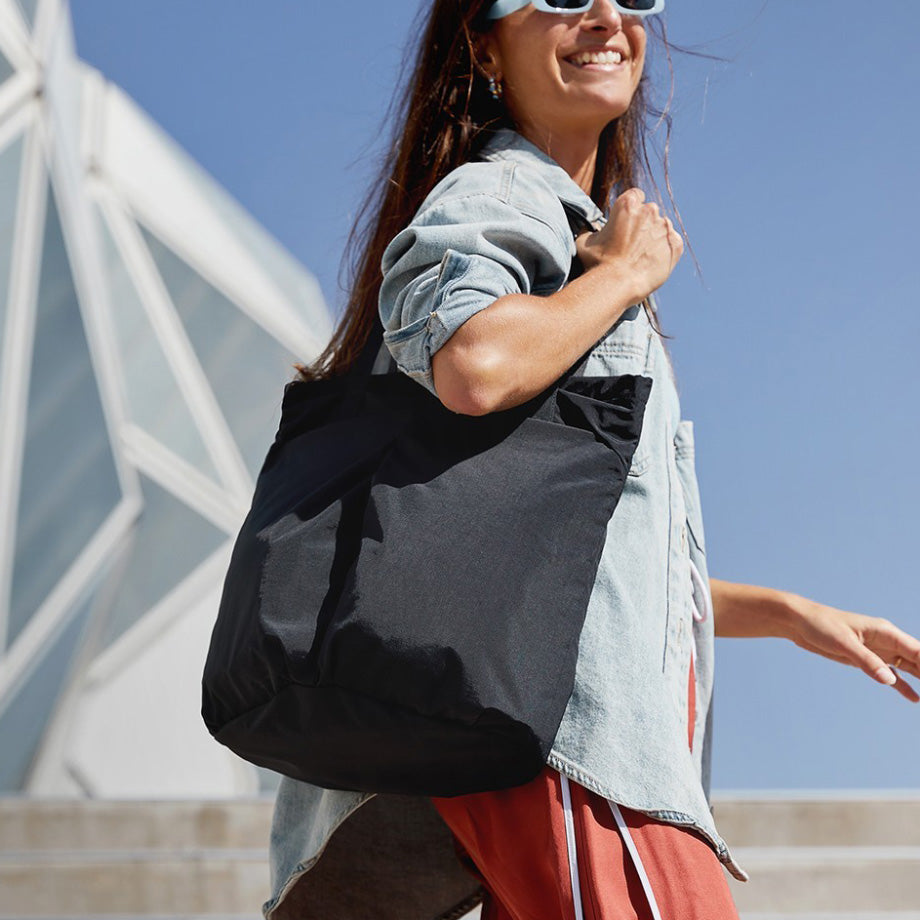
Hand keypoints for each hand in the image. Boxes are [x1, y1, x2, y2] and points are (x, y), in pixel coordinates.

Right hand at [574, 188, 682, 300]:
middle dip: (643, 224)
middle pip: (650, 212)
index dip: (631, 209)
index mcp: (628, 203)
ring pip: (662, 228)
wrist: (617, 284)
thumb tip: (595, 234)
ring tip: (641, 256)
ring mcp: (665, 227)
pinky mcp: (675, 245)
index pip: (635, 195)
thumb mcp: (584, 240)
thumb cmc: (597, 263)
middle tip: (632, 243)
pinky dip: (666, 250)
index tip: (626, 222)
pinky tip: (652, 262)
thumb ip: (594, 230)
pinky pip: (673, 243)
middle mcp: (649, 210)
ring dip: (654, 237)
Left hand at [783, 594, 919, 702]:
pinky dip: (903, 686)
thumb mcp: (843, 643)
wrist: (799, 622)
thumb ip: (867, 661)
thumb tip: (889, 680)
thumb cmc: (821, 625)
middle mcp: (887, 641)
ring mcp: (878, 650)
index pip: (918, 651)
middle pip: (918, 660)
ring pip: (908, 667)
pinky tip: (915, 699)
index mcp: (885, 632)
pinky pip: (891, 675)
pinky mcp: (866, 659)